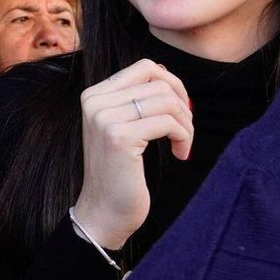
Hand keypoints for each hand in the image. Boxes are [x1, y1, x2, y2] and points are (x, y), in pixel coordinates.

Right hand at [72, 58, 192, 248]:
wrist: (104, 211)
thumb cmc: (119, 172)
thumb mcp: (121, 127)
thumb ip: (134, 100)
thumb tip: (166, 74)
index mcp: (93, 96)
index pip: (145, 68)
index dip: (172, 84)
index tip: (179, 111)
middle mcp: (95, 102)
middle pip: (159, 83)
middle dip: (182, 106)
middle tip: (184, 131)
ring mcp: (105, 119)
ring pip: (167, 101)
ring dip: (185, 124)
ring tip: (182, 144)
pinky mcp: (120, 138)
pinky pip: (168, 123)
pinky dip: (183, 137)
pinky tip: (180, 154)